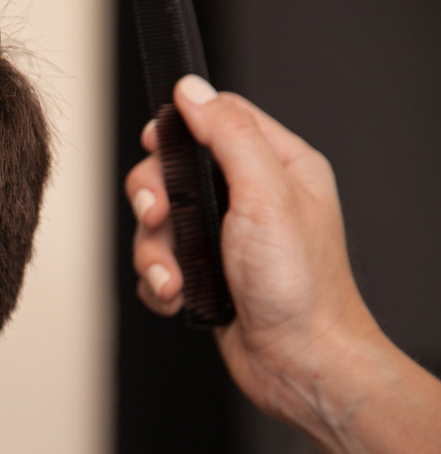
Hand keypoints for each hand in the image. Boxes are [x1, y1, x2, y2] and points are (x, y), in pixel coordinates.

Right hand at [126, 74, 379, 428]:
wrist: (299, 362)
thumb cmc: (300, 287)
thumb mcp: (266, 195)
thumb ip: (228, 135)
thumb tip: (193, 91)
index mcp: (279, 166)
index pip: (218, 119)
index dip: (177, 127)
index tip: (154, 144)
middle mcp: (250, 199)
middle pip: (172, 171)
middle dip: (154, 198)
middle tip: (159, 218)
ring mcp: (224, 239)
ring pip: (157, 223)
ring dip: (154, 252)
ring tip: (174, 276)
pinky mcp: (204, 275)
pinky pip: (157, 264)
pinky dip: (158, 282)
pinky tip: (176, 295)